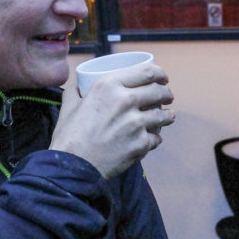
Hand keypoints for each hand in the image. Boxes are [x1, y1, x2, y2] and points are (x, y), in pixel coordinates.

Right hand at [49, 63, 174, 178]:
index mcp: (109, 85)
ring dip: (168, 115)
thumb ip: (76, 92)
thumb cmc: (69, 135)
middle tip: (167, 96)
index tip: (163, 78)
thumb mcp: (70, 105)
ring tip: (168, 116)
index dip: (160, 73)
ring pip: (163, 115)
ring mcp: (136, 123)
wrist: (73, 166)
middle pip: (158, 91)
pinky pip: (156, 138)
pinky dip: (155, 138)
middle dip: (167, 93)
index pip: (146, 72)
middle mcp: (126, 100)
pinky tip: (153, 139)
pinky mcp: (141, 143)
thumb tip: (78, 85)